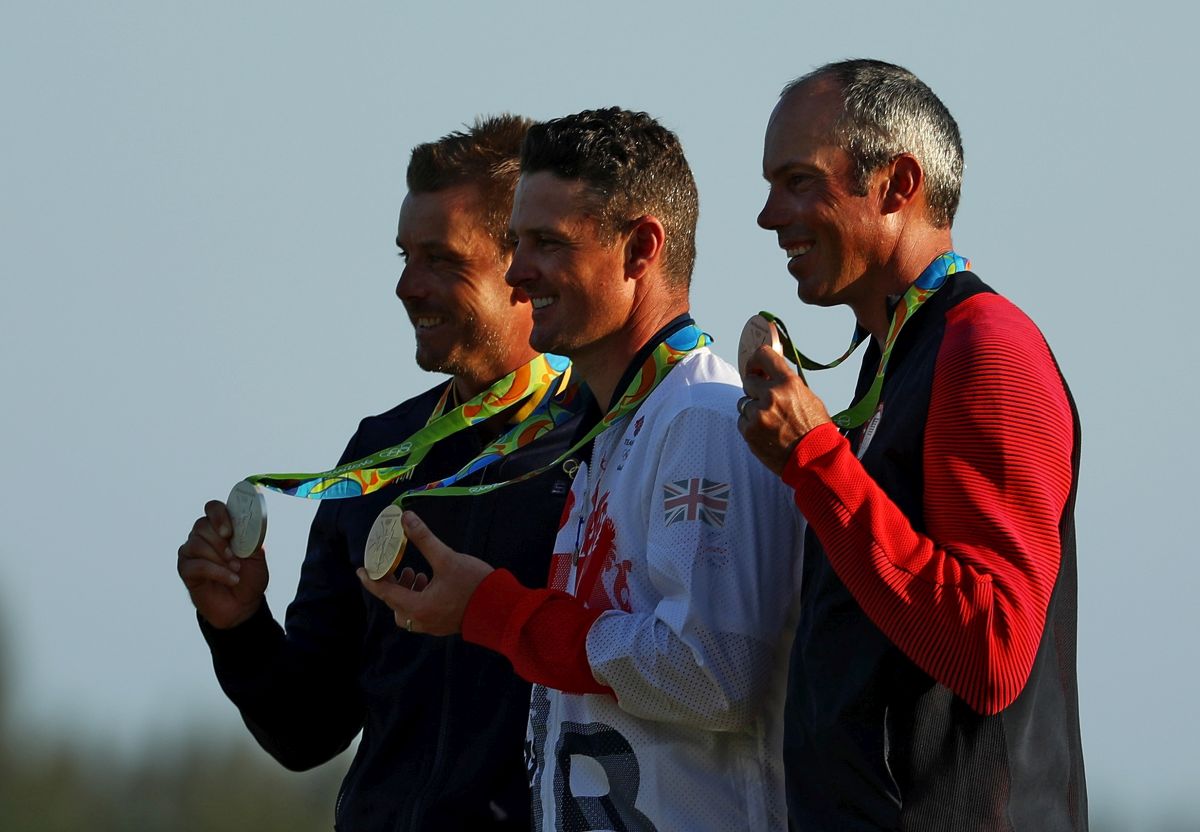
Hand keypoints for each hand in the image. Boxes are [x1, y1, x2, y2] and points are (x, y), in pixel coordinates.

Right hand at [177, 500, 268, 628]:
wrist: (243, 605)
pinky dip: (216, 572)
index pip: (213, 508)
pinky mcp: (185, 569)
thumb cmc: (249, 577)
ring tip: (236, 570)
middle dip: (221, 542)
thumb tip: (248, 526)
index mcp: (221, 527)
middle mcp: (203, 535)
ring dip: (220, 558)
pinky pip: (196, 564)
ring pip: (197, 544)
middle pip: (202, 525)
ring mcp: (191, 551)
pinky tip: (231, 579)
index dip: (219, 515)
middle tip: (235, 557)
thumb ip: (252, 538)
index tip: (229, 531)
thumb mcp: (258, 556)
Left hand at [357, 511, 492, 636]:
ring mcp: (433, 625)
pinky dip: (419, 598)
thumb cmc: (473, 585)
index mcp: (417, 606)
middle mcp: (421, 620)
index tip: (359, 570)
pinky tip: (431, 582)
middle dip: (392, 585)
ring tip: (416, 573)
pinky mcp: (444, 625)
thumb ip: (424, 539)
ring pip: (408, 611)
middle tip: (397, 567)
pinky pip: (421, 613)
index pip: (385, 593)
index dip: (370, 580)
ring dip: (407, 592)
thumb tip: (405, 518)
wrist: (503, 610)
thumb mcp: (447, 558)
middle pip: (395, 604)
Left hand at [737, 346, 831, 474]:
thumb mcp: (808, 397)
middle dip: (755, 389)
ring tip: (771, 422)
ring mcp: (758, 414)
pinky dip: (750, 426)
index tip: (755, 367)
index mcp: (788, 383)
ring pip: (743, 403)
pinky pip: (742, 421)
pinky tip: (767, 433)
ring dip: (753, 409)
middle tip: (766, 401)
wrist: (815, 460)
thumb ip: (787, 384)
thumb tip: (769, 373)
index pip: (764, 355)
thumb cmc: (815, 429)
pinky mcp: (749, 431)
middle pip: (748, 381)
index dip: (756, 360)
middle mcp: (771, 395)